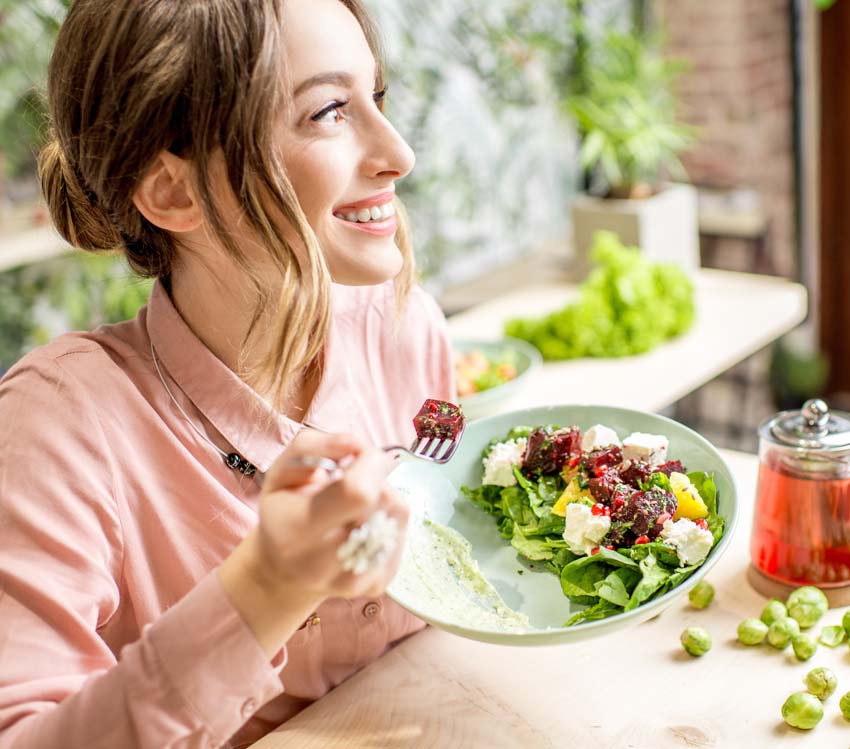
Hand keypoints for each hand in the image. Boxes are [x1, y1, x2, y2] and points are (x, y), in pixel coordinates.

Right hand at [219, 429, 408, 656]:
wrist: (284, 571)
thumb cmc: (284, 512)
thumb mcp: (281, 471)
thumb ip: (313, 446)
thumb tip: (358, 444)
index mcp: (296, 531)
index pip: (357, 492)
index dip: (369, 462)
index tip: (357, 456)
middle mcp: (324, 563)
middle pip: (383, 500)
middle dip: (374, 477)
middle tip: (352, 480)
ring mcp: (355, 580)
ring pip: (398, 513)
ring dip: (383, 496)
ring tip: (355, 504)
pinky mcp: (378, 585)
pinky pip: (403, 532)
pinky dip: (388, 518)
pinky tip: (364, 523)